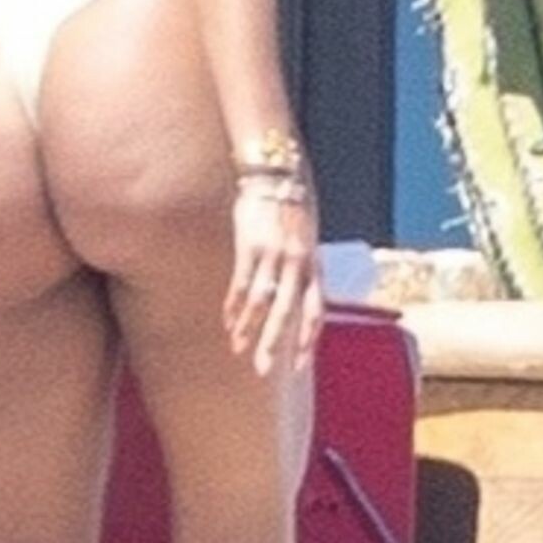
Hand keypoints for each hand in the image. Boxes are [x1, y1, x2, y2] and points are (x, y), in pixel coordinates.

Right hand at [224, 178, 323, 376]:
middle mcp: (298, 264)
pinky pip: (242, 281)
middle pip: (287, 312)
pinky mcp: (251, 244)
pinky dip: (234, 303)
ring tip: (238, 348)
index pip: (315, 312)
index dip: (306, 341)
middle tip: (263, 370)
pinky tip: (227, 320)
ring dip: (248, 327)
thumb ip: (304, 268)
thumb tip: (298, 296)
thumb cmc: (294, 208)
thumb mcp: (308, 240)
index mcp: (314, 266)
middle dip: (274, 343)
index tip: (297, 367)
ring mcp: (274, 254)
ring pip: (261, 300)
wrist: (279, 173)